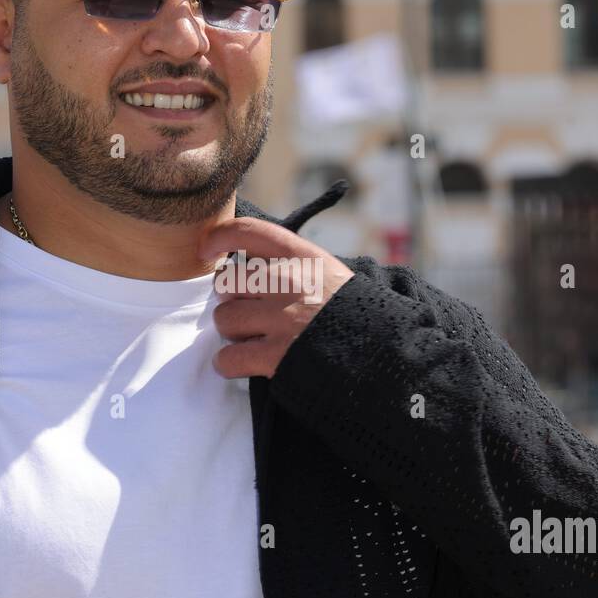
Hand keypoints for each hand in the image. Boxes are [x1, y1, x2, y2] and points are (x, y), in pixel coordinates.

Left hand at [197, 217, 354, 378]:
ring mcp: (281, 318)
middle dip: (232, 300)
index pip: (248, 232)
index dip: (219, 238)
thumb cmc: (359, 317)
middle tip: (250, 313)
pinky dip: (229, 365)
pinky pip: (227, 358)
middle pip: (227, 282)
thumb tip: (248, 265)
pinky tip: (243, 365)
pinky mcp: (275, 355)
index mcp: (303, 257)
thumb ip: (294, 266)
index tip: (207, 249)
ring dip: (233, 333)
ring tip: (254, 340)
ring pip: (224, 320)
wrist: (389, 357)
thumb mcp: (332, 275)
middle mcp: (288, 282)